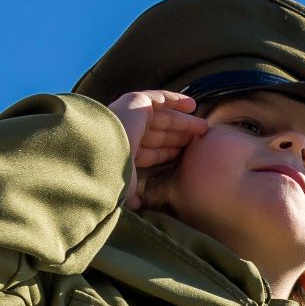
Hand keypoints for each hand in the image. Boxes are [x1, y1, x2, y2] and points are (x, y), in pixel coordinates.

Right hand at [107, 90, 206, 206]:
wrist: (101, 147)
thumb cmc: (110, 170)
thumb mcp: (125, 186)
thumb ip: (133, 195)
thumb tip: (137, 206)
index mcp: (125, 152)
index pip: (150, 152)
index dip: (167, 152)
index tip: (183, 155)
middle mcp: (127, 132)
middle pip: (161, 134)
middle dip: (180, 136)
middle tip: (200, 139)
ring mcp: (131, 115)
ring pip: (163, 117)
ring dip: (184, 121)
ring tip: (203, 126)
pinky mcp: (135, 102)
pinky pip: (159, 98)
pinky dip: (175, 100)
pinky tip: (192, 105)